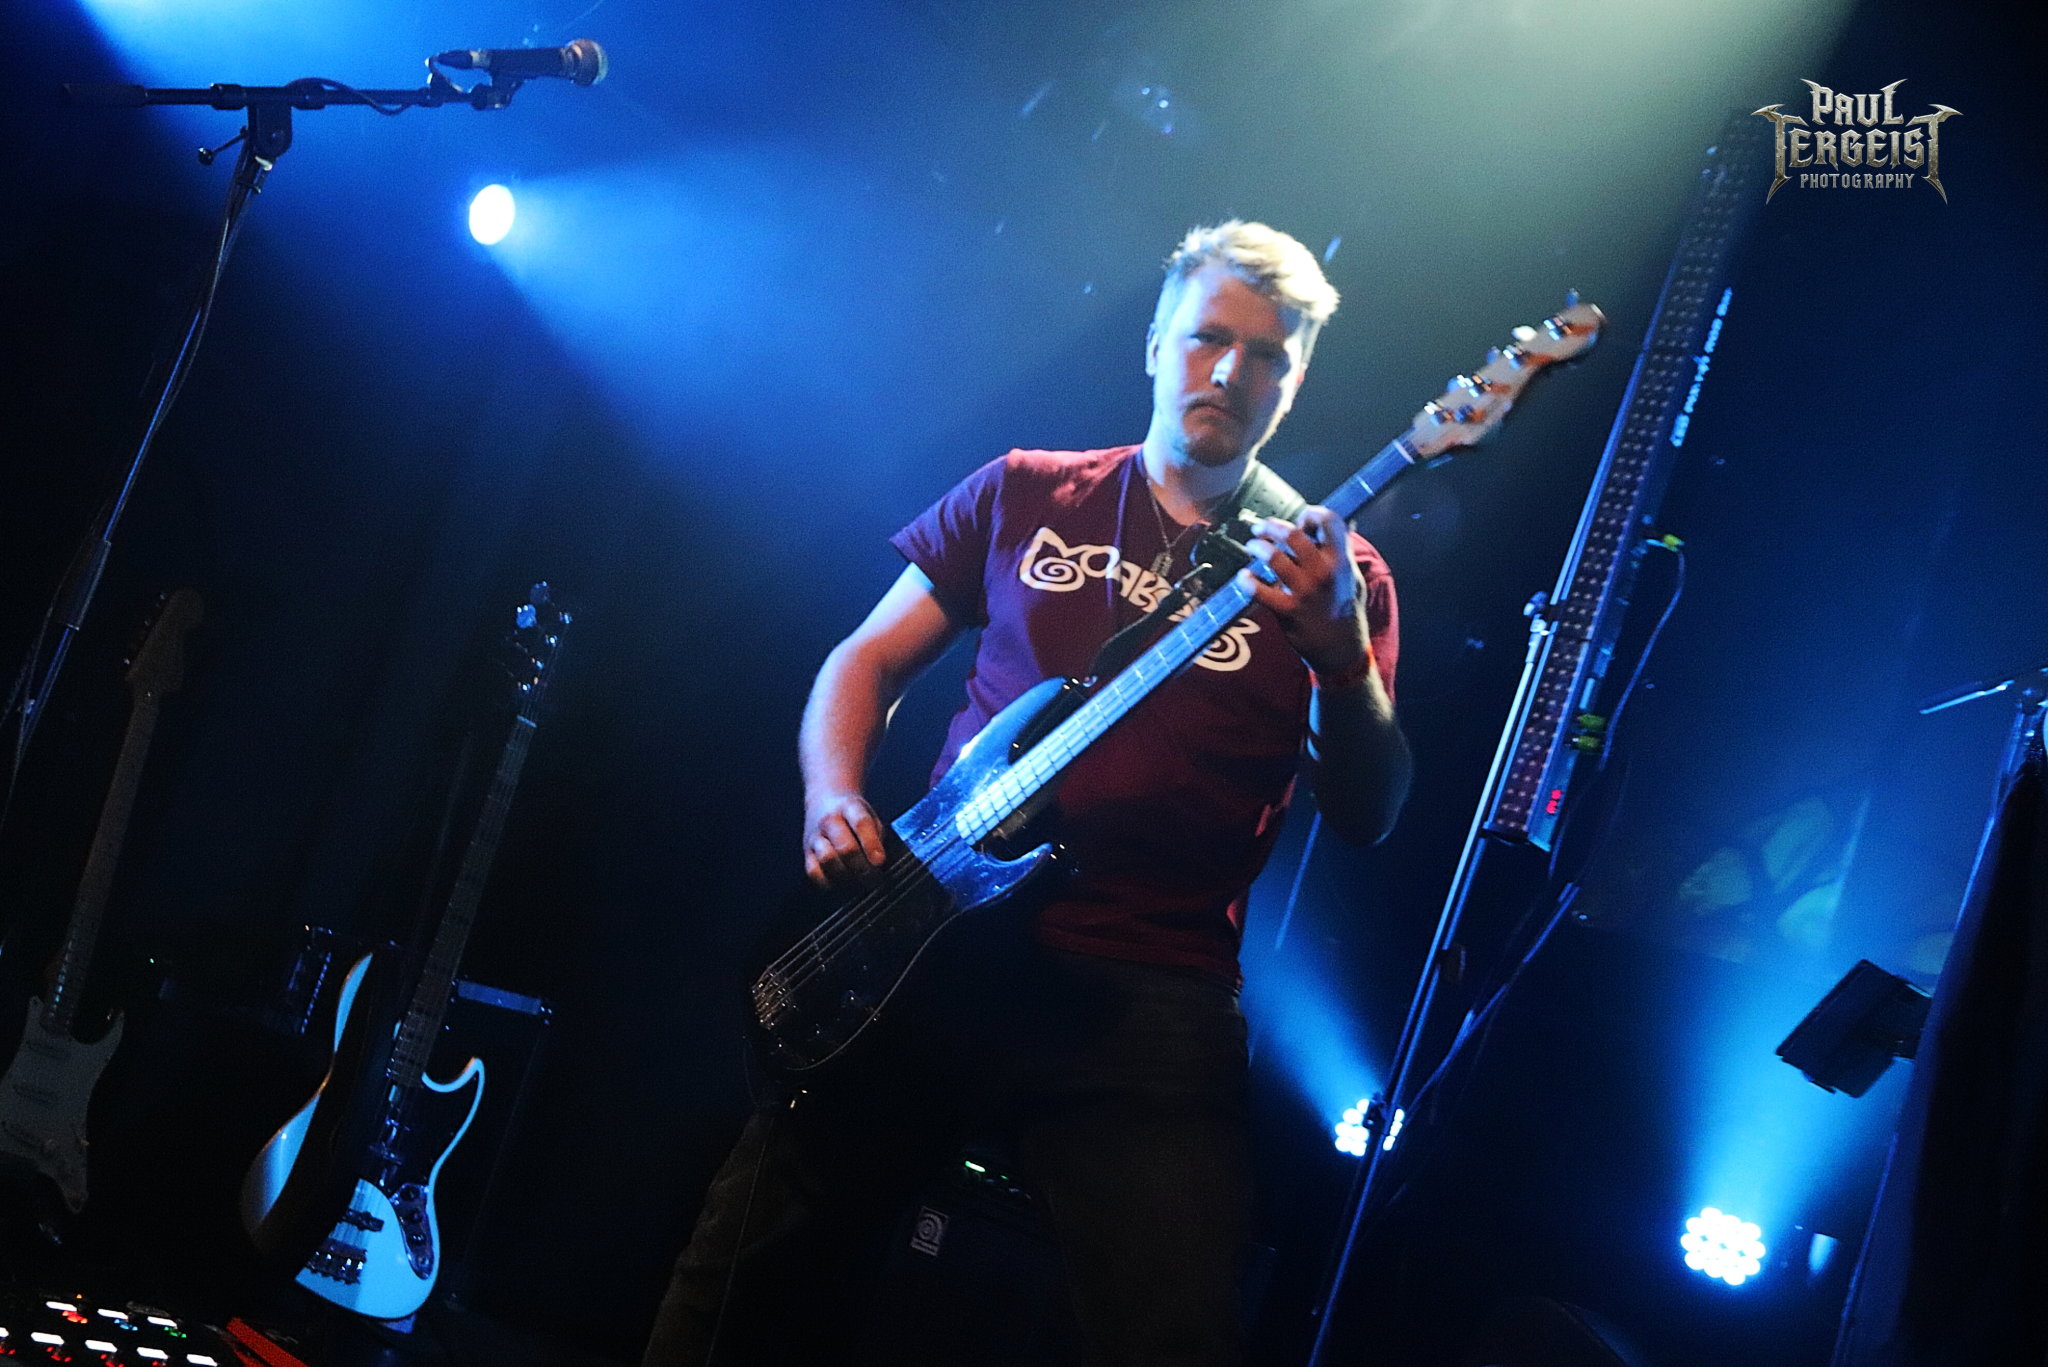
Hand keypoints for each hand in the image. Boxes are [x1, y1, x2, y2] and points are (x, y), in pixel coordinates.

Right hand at [802, 791, 889, 888]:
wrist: (823, 799)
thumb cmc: (850, 812)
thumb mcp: (869, 814)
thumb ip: (876, 835)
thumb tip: (878, 861)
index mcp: (849, 807)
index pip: (860, 823)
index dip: (871, 845)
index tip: (879, 860)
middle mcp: (829, 821)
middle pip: (844, 846)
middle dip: (861, 865)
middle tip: (871, 874)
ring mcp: (815, 836)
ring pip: (827, 859)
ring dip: (845, 873)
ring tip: (855, 876)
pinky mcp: (807, 852)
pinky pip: (813, 872)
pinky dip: (827, 880)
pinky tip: (838, 878)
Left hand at [1235, 507, 1371, 675]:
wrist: (1341, 646)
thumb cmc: (1345, 608)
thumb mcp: (1351, 576)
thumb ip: (1341, 550)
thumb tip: (1330, 525)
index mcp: (1340, 560)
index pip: (1329, 521)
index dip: (1311, 513)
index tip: (1302, 517)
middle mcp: (1323, 572)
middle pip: (1292, 535)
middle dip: (1272, 526)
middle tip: (1261, 527)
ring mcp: (1304, 591)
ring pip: (1273, 557)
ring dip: (1258, 547)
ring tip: (1252, 545)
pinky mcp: (1287, 610)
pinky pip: (1260, 591)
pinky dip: (1248, 581)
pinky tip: (1244, 576)